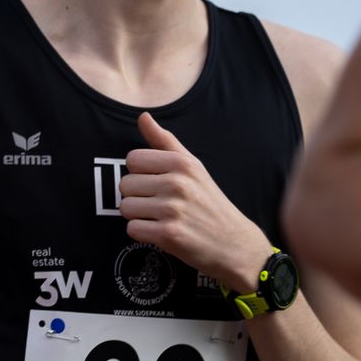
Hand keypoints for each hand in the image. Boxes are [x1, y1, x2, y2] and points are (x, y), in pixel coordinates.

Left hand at [121, 112, 271, 287]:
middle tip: (161, 205)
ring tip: (162, 218)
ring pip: (125, 207)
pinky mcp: (168, 235)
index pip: (132, 159)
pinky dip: (143, 233)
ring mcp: (173, 209)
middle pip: (124, 184)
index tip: (158, 183)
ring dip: (139, 216)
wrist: (236, 244)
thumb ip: (164, 142)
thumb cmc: (209, 202)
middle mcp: (177, 183)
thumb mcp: (193, 167)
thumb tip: (143, 116)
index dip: (141, 173)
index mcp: (182, 163)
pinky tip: (163, 232)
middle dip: (138, 196)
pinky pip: (132, 229)